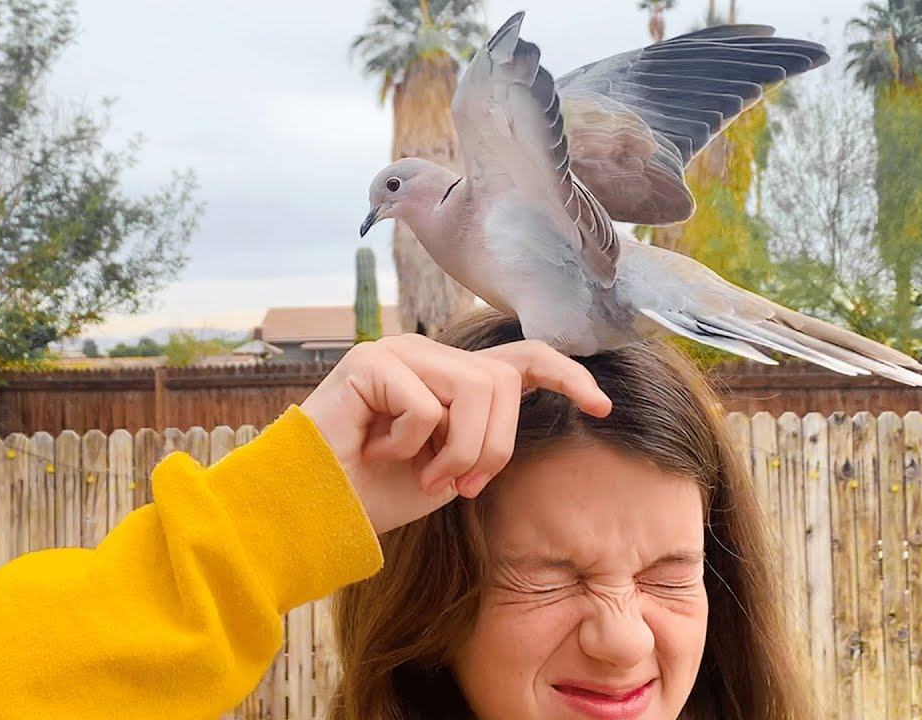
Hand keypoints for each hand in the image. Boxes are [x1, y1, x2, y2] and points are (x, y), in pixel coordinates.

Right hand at [299, 334, 610, 533]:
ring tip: (424, 475)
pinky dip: (410, 445)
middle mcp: (427, 353)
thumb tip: (521, 410)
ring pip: (474, 390)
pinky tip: (377, 452)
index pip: (520, 358)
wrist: (319, 511)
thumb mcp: (451, 466)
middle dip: (494, 447)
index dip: (565, 375)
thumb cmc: (381, 492)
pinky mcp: (369, 362)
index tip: (602, 405)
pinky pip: (426, 406)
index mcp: (450, 374)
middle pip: (503, 383)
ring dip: (459, 451)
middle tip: (460, 487)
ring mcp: (397, 351)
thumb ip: (484, 433)